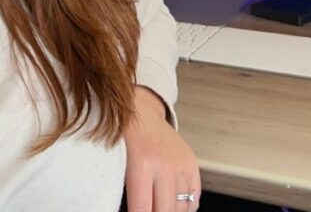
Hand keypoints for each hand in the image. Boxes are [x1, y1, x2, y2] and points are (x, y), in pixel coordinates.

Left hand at [123, 86, 200, 211]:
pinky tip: (172, 205)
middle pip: (164, 211)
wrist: (141, 110)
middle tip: (147, 211)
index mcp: (142, 164)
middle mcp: (165, 166)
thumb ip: (124, 187)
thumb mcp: (116, 160)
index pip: (142, 209)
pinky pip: (194, 198)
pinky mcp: (192, 164)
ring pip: (181, 208)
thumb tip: (127, 207)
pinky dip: (185, 207)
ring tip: (158, 206)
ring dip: (169, 211)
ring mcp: (181, 165)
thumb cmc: (124, 134)